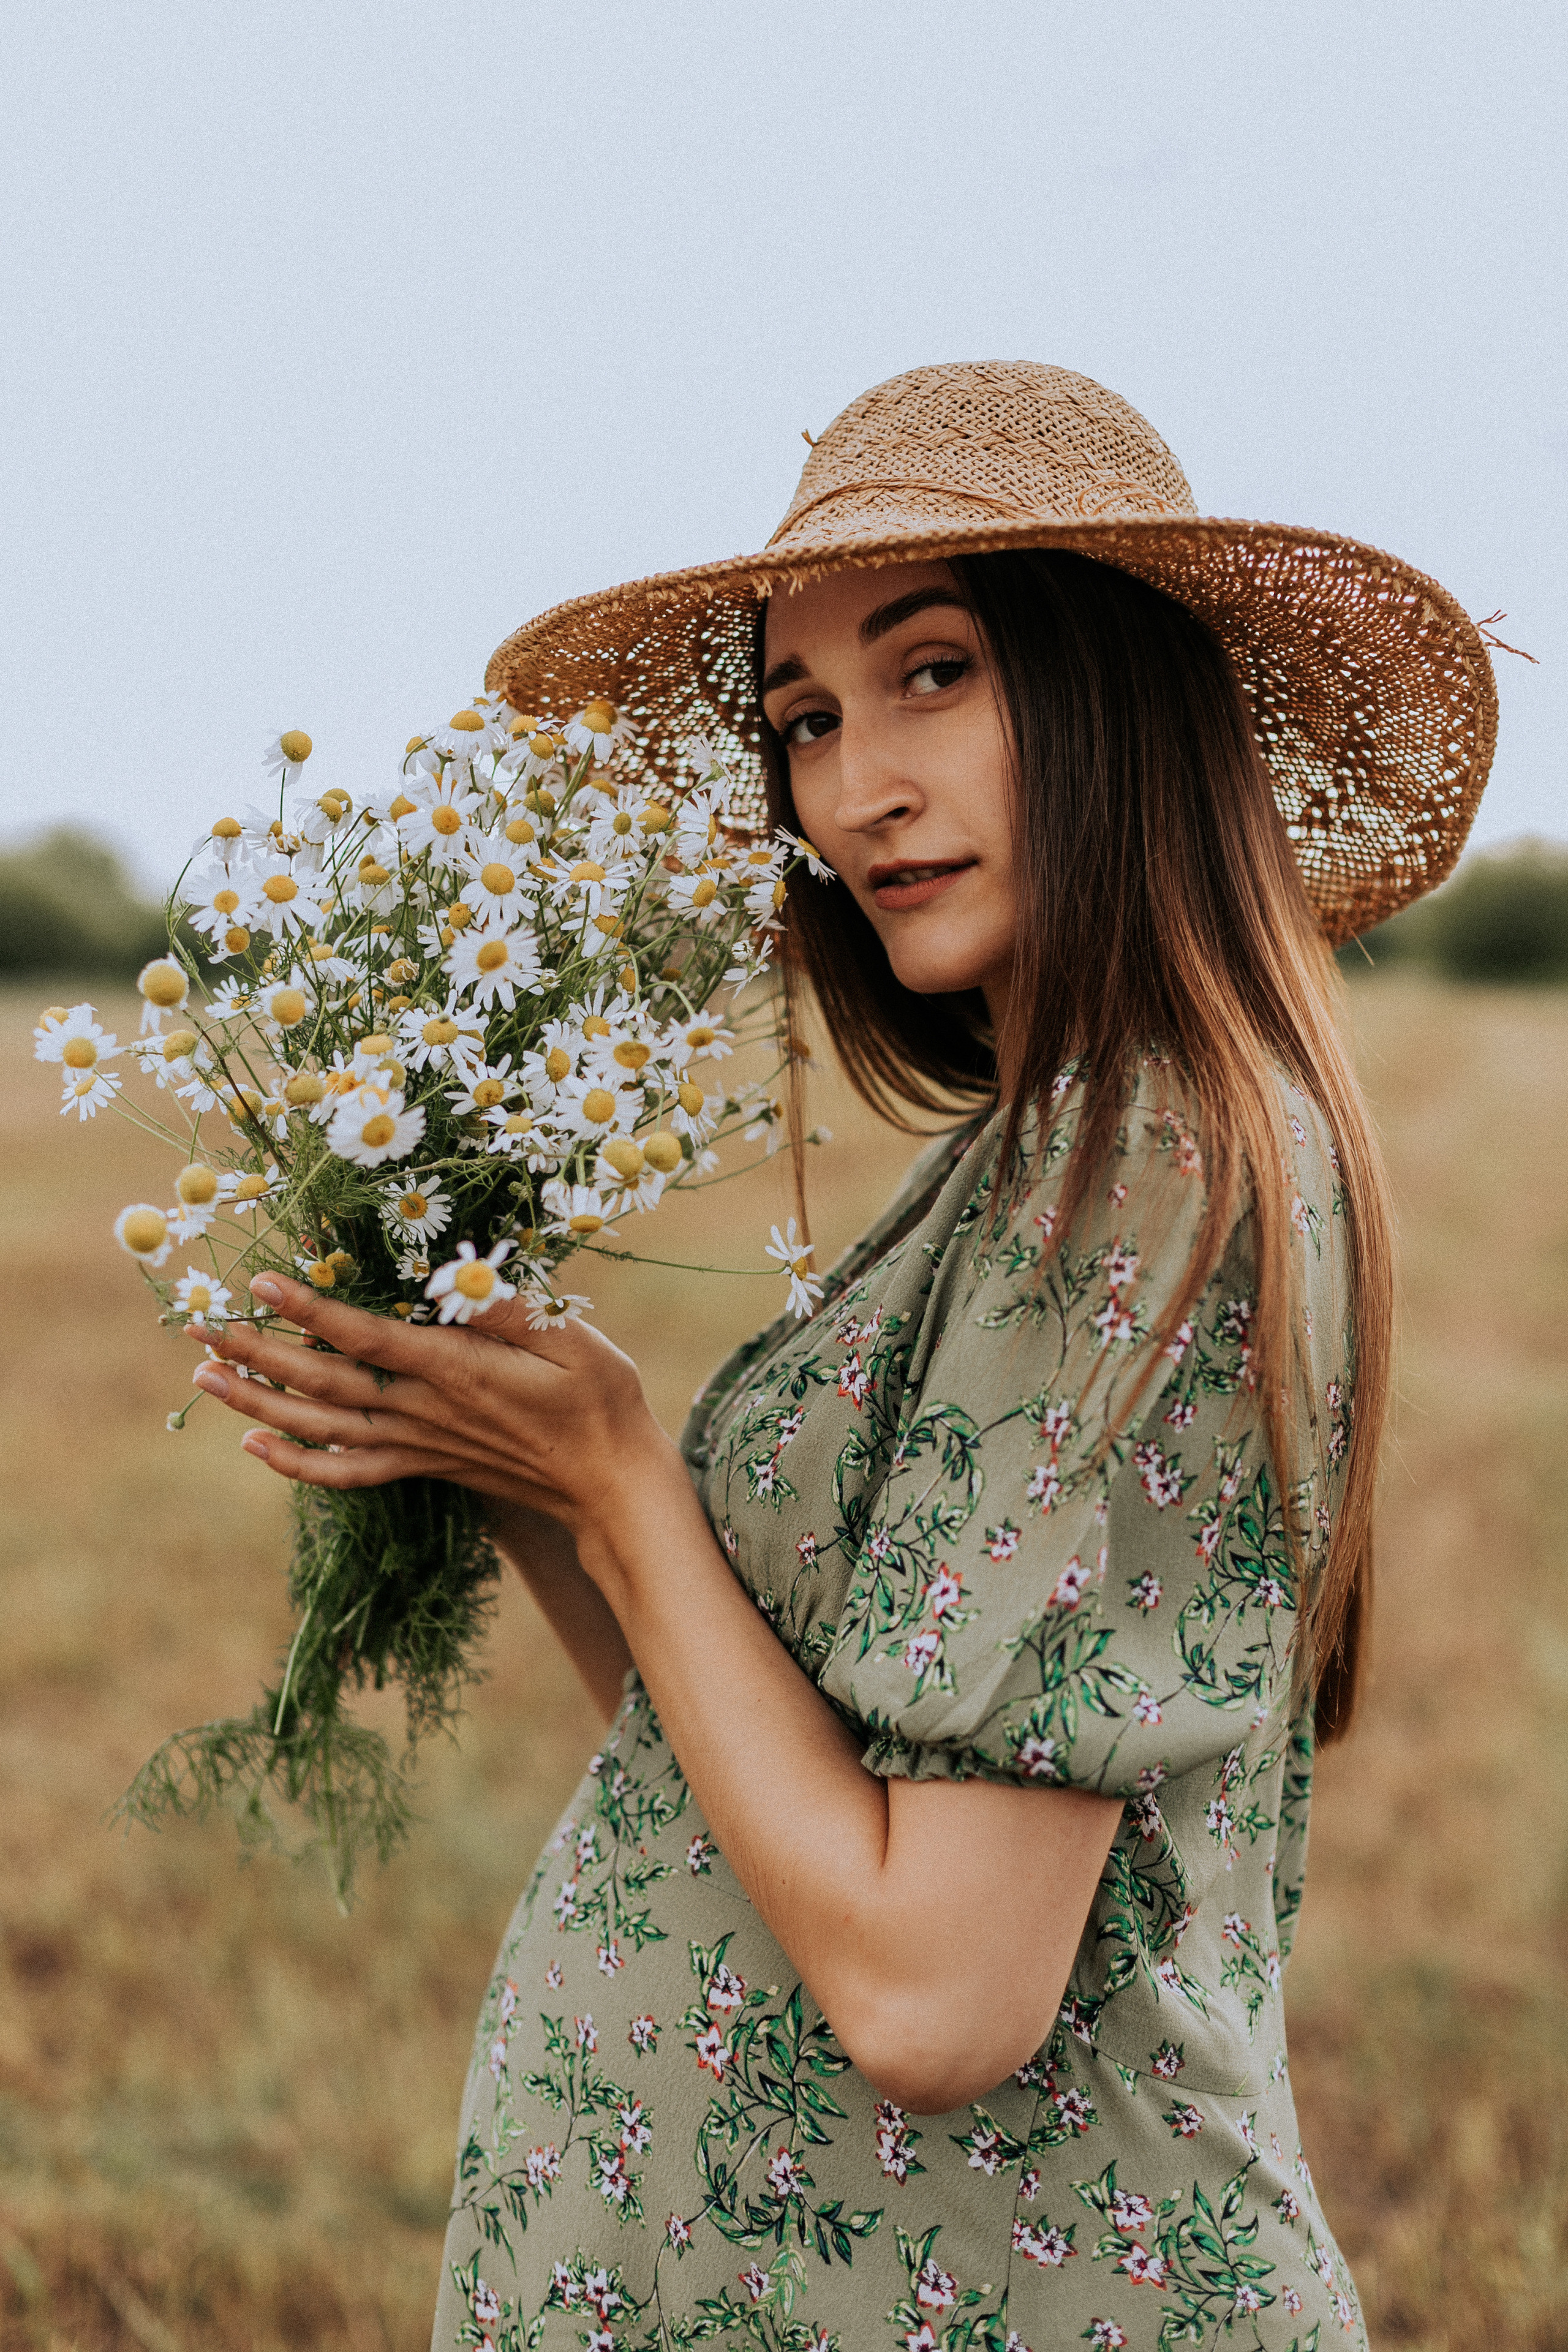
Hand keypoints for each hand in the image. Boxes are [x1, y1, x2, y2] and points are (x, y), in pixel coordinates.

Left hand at [188, 1273, 680, 1548]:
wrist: (610, 1482)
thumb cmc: (599, 1399)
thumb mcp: (570, 1339)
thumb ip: (505, 1308)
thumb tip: (448, 1275)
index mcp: (457, 1371)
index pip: (368, 1338)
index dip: (312, 1311)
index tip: (263, 1282)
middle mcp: (425, 1410)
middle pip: (325, 1382)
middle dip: (258, 1352)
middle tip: (201, 1325)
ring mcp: (419, 1443)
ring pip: (322, 1424)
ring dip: (259, 1401)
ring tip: (204, 1376)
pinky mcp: (422, 1465)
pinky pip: (348, 1471)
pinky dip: (297, 1463)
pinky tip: (258, 1446)